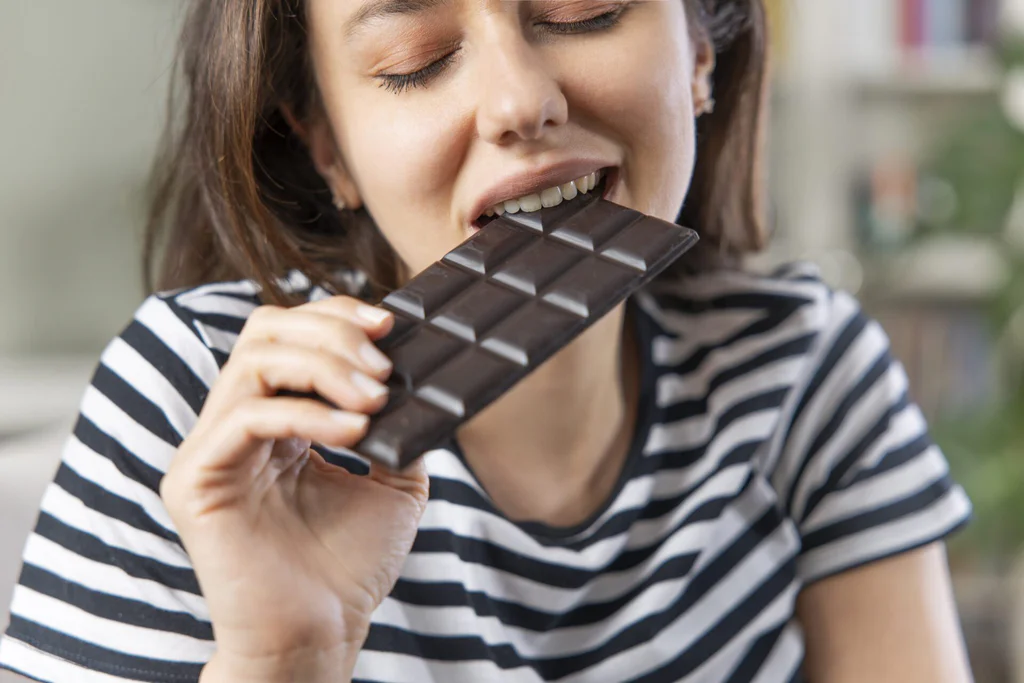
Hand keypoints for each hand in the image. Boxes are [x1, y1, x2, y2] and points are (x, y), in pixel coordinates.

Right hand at [160, 297, 427, 678]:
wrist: (322, 633)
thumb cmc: (350, 566)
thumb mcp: (394, 480)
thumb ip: (400, 425)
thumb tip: (423, 377)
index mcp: (276, 420)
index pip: (289, 335)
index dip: (335, 316)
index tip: (390, 323)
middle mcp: (237, 425)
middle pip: (265, 331)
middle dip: (332, 335)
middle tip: (383, 366)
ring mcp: (211, 449)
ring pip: (253, 362)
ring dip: (326, 367)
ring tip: (375, 399)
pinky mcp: (195, 478)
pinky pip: (246, 416)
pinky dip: (307, 412)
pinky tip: (355, 430)